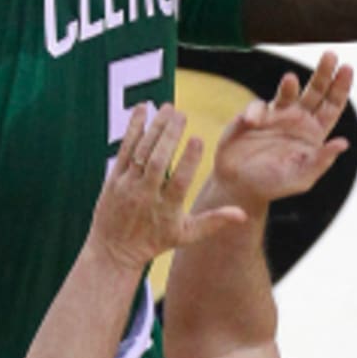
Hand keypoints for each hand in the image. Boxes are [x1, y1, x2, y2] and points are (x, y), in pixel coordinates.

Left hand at [92, 104, 245, 269]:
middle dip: (169, 136)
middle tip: (181, 113)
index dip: (188, 160)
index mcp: (166, 209)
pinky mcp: (113, 178)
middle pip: (158, 161)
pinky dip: (133, 129)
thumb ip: (214, 221)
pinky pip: (124, 149)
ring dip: (154, 128)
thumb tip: (242, 213)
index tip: (198, 138)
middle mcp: (145, 195)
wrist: (114, 250)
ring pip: (141, 152)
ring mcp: (127, 185)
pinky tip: (142, 109)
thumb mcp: (186, 235)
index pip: (179, 181)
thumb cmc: (155, 242)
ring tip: (168, 107)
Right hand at [212, 52, 353, 211]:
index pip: (332, 105)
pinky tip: (252, 123)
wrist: (240, 185)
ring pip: (286, 92)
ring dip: (289, 85)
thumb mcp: (302, 177)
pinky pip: (257, 107)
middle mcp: (297, 119)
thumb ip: (321, 160)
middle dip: (323, 72)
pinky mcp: (251, 117)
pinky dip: (256, 112)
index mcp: (314, 132)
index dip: (341, 87)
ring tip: (290, 80)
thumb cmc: (275, 184)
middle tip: (331, 54)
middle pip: (315, 91)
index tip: (347, 68)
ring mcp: (274, 116)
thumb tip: (343, 143)